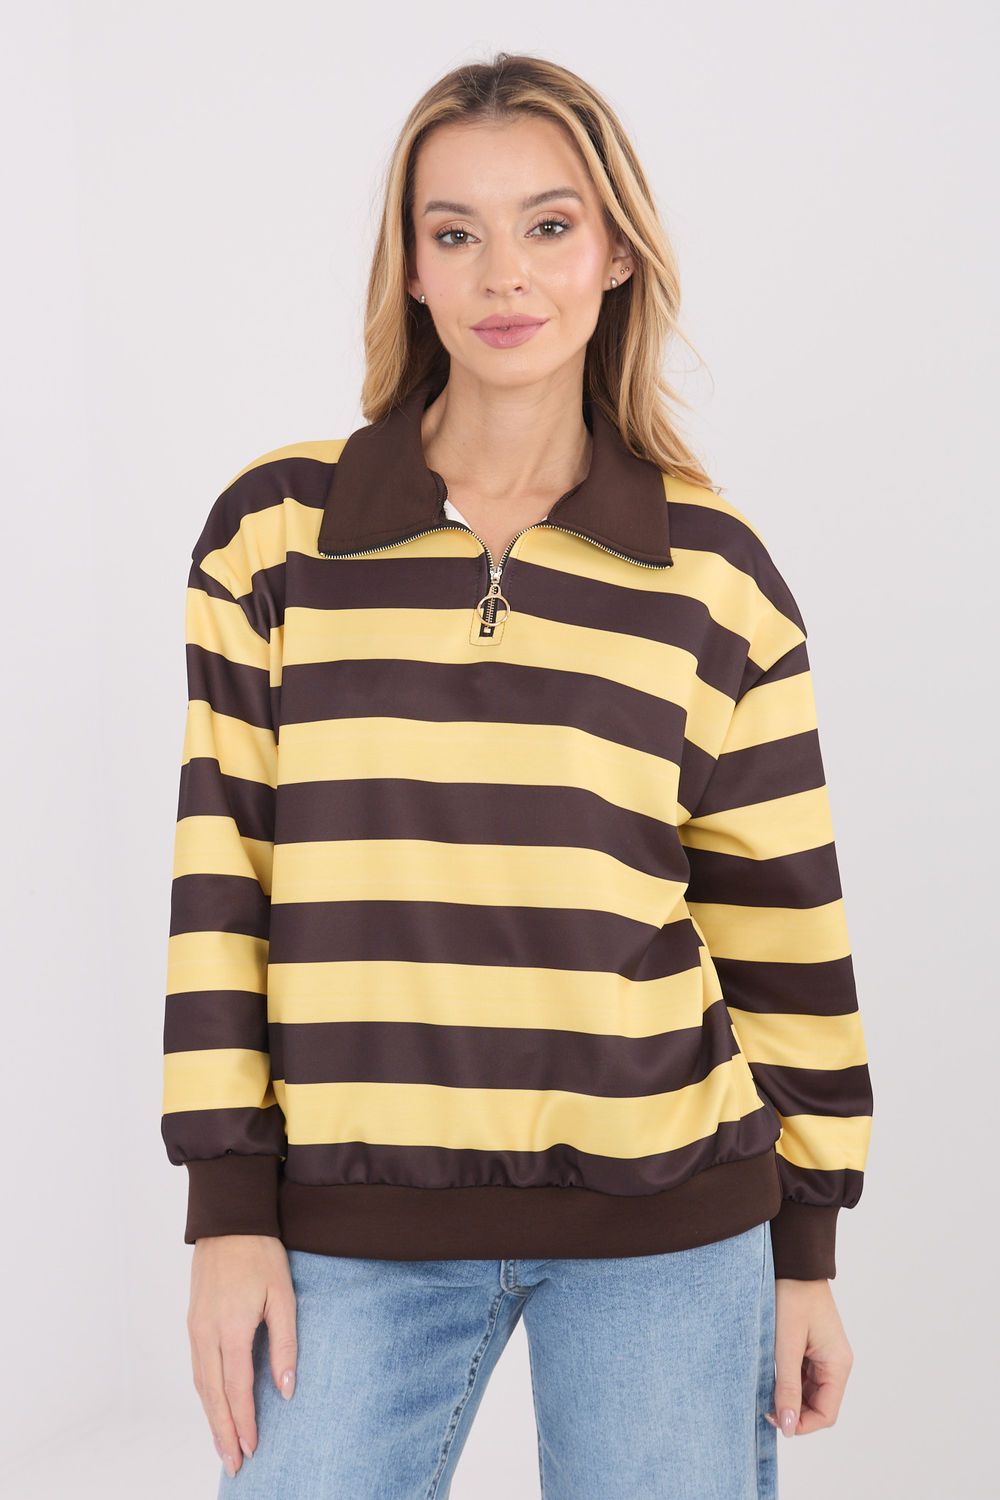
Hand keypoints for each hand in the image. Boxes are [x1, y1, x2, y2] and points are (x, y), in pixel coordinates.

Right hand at [188, 1233, 297, 1479]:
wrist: (230, 1220)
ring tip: (223, 1445)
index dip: (245, 1422)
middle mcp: (206, 1333)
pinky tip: (213, 1407)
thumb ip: (285, 1344)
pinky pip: (196, 1368)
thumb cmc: (262, 1254)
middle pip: (212, 1395)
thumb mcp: (284, 1295)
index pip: (237, 1388)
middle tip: (234, 1464)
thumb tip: (287, 1389)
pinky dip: (204, 1395)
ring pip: (200, 1385)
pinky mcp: (192, 1322)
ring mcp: (195, 1328)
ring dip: (211, 1418)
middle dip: (223, 1432)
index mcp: (231, 1327)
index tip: (252, 1449)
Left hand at [764, 1278, 853, 1437]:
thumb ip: (788, 1386)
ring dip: (788, 1395)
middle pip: (818, 1405)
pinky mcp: (812, 1347)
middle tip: (763, 1404)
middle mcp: (836, 1363)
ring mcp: (825, 1355)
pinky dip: (787, 1379)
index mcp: (838, 1364)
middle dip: (793, 1410)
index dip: (802, 1424)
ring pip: (809, 1392)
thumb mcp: (786, 1344)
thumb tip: (789, 1426)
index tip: (773, 1418)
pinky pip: (803, 1375)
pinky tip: (769, 1372)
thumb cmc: (792, 1296)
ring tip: (764, 1386)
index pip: (827, 1414)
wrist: (793, 1262)